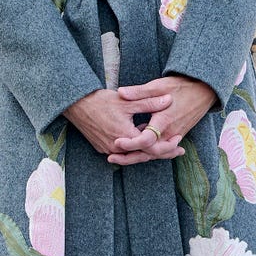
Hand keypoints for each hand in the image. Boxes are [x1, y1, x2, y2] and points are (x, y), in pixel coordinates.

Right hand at [63, 87, 177, 159]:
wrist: (76, 104)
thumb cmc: (101, 100)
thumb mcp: (128, 100)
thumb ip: (149, 102)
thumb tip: (169, 100)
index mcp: (124, 136)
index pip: (151, 149)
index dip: (167, 146)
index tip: (179, 141)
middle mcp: (116, 147)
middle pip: (144, 155)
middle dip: (162, 151)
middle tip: (179, 149)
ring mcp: (108, 149)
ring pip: (134, 154)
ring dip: (149, 150)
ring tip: (166, 144)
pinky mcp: (103, 148)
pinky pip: (124, 152)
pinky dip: (135, 147)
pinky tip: (144, 139)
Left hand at [112, 74, 216, 165]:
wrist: (203, 91)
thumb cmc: (181, 86)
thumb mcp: (158, 86)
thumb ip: (139, 92)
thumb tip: (120, 93)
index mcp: (164, 120)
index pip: (146, 140)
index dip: (131, 143)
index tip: (116, 142)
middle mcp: (170, 133)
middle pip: (149, 153)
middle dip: (129, 157)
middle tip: (111, 157)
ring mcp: (174, 136)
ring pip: (155, 154)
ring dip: (137, 157)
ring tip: (118, 157)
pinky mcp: (176, 136)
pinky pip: (160, 149)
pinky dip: (148, 152)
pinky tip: (135, 150)